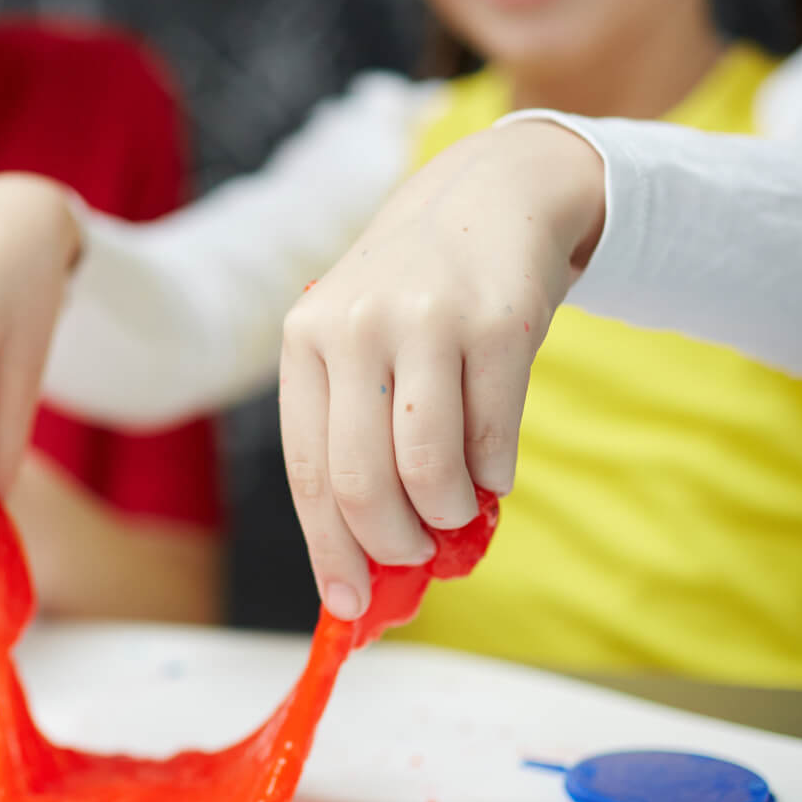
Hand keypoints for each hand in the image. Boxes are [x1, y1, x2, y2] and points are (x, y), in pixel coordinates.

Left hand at [280, 120, 603, 619]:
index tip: (349, 606)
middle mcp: (354, 327)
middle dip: (392, 543)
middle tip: (416, 556)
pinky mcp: (497, 322)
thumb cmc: (416, 297)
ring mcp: (425, 321)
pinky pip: (493, 438)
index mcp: (305, 340)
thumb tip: (365, 559)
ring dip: (448, 514)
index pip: (308, 472)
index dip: (329, 550)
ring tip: (457, 510)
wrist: (493, 195)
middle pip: (362, 482)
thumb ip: (356, 434)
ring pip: (427, 469)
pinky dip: (495, 476)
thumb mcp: (360, 342)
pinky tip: (492, 471)